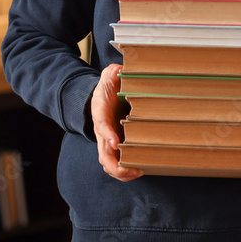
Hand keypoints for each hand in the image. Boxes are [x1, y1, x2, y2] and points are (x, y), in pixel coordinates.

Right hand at [91, 63, 143, 181]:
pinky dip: (125, 172)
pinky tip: (139, 170)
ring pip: (109, 164)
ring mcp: (107, 142)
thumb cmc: (107, 89)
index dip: (107, 135)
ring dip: (122, 172)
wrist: (101, 99)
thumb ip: (113, 72)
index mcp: (100, 113)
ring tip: (138, 172)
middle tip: (132, 168)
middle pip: (103, 155)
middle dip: (116, 165)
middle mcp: (102, 132)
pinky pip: (116, 165)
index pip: (101, 126)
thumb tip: (121, 69)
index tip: (116, 143)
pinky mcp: (114, 148)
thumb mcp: (108, 76)